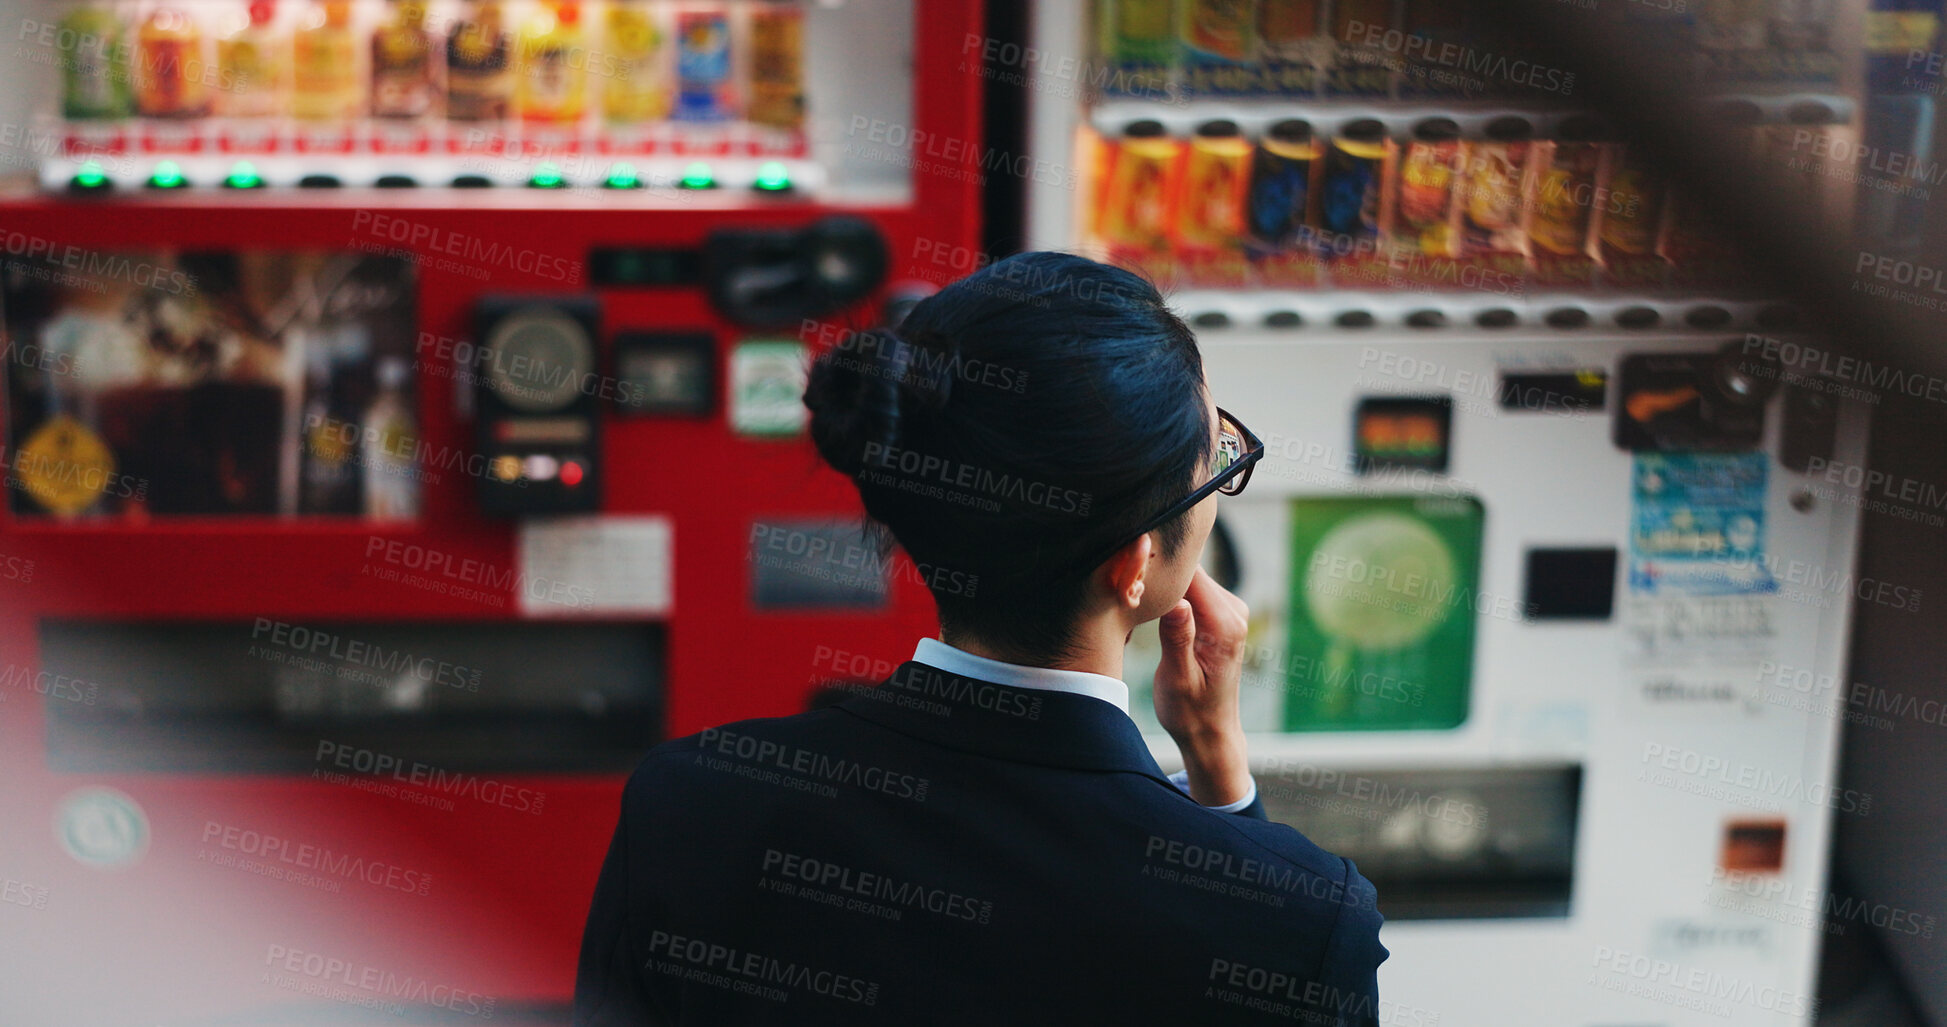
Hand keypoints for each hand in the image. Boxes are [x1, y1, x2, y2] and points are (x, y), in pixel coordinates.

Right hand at [1151, 566, 1252, 806]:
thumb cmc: (1190, 711)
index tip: (1131, 575)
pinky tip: (1154, 608)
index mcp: (1225, 626)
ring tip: (1139, 603)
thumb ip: (1177, 638)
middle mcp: (1234, 612)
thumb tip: (1176, 600)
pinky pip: (1192, 588)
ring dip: (1164, 586)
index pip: (1192, 575)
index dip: (1160, 570)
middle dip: (1160, 577)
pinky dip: (1171, 593)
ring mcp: (1229, 610)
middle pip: (1191, 571)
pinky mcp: (1220, 612)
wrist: (1210, 730)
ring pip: (1189, 577)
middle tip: (1129, 592)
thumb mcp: (1177, 679)